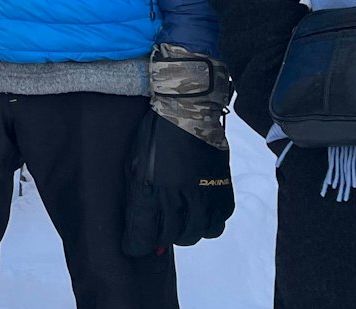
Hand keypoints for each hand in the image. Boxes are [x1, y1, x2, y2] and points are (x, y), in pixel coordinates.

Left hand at [121, 112, 234, 254]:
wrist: (188, 110)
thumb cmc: (156, 134)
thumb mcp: (134, 163)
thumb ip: (135, 195)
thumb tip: (137, 223)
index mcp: (150, 190)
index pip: (142, 235)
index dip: (135, 245)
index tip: (133, 244)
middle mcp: (177, 197)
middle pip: (170, 238)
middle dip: (160, 237)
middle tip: (158, 226)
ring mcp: (202, 195)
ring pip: (196, 234)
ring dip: (185, 232)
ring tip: (180, 220)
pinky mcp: (222, 190)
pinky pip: (218, 222)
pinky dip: (208, 222)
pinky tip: (200, 210)